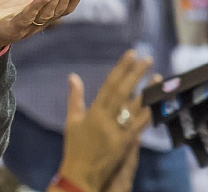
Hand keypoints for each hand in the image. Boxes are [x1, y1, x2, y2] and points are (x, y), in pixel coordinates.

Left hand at [0, 0, 86, 50]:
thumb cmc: (1, 14)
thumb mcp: (24, 0)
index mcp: (41, 17)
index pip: (63, 8)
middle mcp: (37, 24)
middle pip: (57, 9)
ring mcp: (25, 27)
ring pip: (45, 13)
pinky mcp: (11, 28)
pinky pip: (26, 18)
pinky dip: (35, 7)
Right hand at [55, 51, 152, 191]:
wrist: (80, 173)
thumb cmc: (75, 146)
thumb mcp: (71, 120)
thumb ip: (74, 97)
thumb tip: (73, 76)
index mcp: (93, 112)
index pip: (109, 85)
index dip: (120, 69)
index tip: (130, 55)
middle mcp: (106, 119)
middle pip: (123, 91)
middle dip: (135, 73)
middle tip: (146, 58)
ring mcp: (117, 132)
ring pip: (135, 107)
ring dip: (147, 91)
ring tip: (157, 76)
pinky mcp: (125, 143)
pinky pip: (139, 125)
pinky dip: (148, 113)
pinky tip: (155, 102)